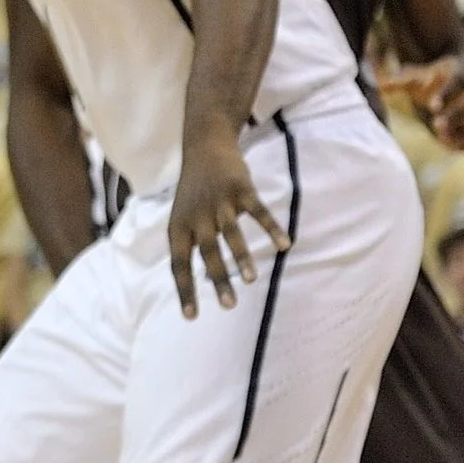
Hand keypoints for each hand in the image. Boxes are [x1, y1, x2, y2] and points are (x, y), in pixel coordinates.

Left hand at [167, 125, 289, 316]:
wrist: (204, 146)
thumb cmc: (193, 190)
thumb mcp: (183, 216)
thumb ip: (191, 244)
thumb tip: (203, 279)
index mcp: (178, 227)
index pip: (178, 264)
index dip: (184, 290)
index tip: (192, 316)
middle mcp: (196, 217)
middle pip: (206, 253)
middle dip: (218, 280)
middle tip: (228, 306)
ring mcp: (219, 202)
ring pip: (230, 234)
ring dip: (241, 258)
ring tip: (251, 281)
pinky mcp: (240, 189)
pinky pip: (258, 212)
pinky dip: (271, 228)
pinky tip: (285, 245)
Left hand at [383, 52, 463, 151]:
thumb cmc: (440, 76)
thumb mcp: (421, 74)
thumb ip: (402, 82)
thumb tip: (380, 86)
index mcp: (461, 71)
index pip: (457, 81)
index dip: (446, 93)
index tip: (432, 107)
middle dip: (457, 114)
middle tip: (436, 125)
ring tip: (442, 138)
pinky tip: (451, 146)